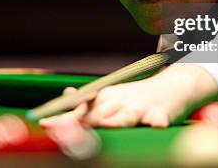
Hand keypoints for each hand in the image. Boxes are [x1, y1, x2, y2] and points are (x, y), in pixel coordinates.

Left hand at [39, 64, 217, 127]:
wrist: (174, 86)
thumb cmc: (138, 98)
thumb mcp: (111, 98)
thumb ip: (88, 104)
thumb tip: (65, 96)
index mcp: (107, 98)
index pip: (81, 109)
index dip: (62, 118)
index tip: (44, 124)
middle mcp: (121, 101)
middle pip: (99, 115)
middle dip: (82, 124)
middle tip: (64, 132)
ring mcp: (141, 107)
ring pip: (127, 116)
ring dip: (117, 122)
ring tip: (108, 128)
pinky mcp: (162, 114)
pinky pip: (159, 119)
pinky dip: (157, 122)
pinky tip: (156, 125)